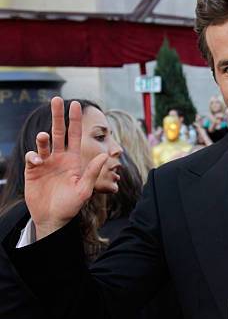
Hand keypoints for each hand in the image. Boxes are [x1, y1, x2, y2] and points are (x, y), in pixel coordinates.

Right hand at [24, 97, 109, 238]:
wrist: (53, 218)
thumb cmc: (71, 206)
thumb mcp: (84, 190)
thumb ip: (92, 172)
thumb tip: (103, 155)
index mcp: (73, 160)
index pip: (74, 136)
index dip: (75, 120)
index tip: (75, 104)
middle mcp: (59, 158)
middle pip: (58, 132)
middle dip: (57, 116)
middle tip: (55, 99)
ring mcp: (46, 163)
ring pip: (43, 143)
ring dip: (43, 138)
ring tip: (43, 137)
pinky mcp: (33, 170)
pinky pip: (32, 157)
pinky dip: (34, 155)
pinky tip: (38, 162)